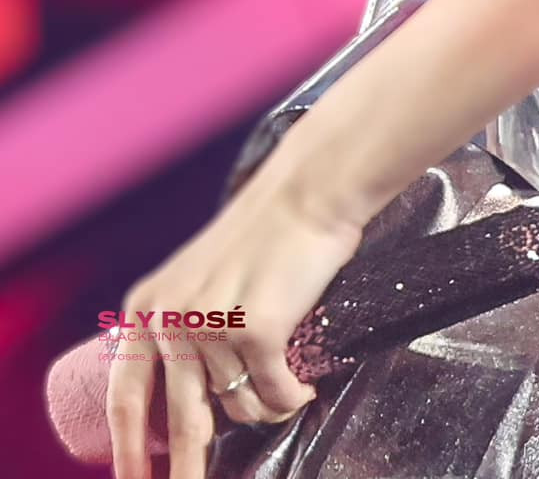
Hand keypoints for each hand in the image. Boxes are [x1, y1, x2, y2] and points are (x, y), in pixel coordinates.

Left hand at [106, 162, 362, 478]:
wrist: (309, 190)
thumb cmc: (265, 234)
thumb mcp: (200, 280)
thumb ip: (185, 331)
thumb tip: (192, 405)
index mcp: (148, 307)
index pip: (125, 398)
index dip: (127, 451)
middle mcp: (171, 320)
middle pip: (180, 423)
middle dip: (187, 469)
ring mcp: (211, 326)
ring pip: (240, 408)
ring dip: (266, 404)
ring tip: (283, 374)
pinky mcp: (256, 330)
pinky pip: (276, 395)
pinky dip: (293, 396)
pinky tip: (303, 384)